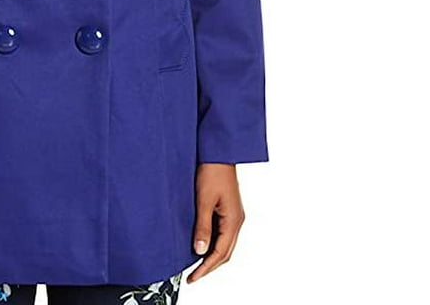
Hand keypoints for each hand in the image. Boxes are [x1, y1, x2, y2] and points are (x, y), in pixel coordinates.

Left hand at [186, 163, 244, 283]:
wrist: (219, 151)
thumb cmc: (212, 171)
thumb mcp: (204, 199)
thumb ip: (202, 226)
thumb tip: (199, 250)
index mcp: (233, 220)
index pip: (221, 253)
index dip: (206, 268)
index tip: (192, 277)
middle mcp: (236, 220)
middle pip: (225, 252)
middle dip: (209, 266)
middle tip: (193, 275)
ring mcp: (233, 214)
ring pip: (224, 243)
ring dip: (211, 255)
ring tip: (195, 264)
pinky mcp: (228, 208)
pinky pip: (221, 232)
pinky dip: (212, 242)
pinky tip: (201, 243)